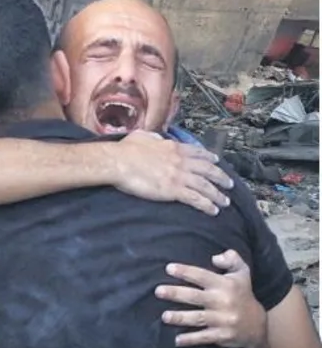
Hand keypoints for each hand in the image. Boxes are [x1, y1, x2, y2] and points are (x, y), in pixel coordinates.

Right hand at [111, 131, 232, 214]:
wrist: (118, 162)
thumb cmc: (125, 150)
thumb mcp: (142, 136)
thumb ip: (154, 137)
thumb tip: (157, 138)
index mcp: (174, 148)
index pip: (198, 153)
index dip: (210, 158)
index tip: (217, 162)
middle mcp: (181, 161)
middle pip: (208, 170)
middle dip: (221, 178)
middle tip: (229, 184)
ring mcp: (179, 176)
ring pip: (206, 186)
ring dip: (218, 195)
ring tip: (225, 201)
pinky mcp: (173, 190)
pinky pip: (196, 199)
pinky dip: (207, 205)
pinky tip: (213, 211)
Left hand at [157, 251, 265, 347]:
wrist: (258, 325)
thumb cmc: (242, 295)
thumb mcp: (242, 273)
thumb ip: (231, 259)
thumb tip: (215, 257)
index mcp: (226, 285)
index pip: (202, 276)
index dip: (186, 272)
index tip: (168, 268)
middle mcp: (223, 301)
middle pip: (195, 296)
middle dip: (176, 293)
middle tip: (158, 291)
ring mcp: (223, 319)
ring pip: (197, 318)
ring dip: (180, 317)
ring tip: (164, 316)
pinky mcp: (222, 335)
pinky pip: (204, 337)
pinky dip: (190, 339)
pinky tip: (177, 340)